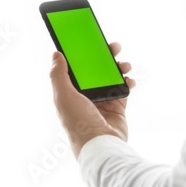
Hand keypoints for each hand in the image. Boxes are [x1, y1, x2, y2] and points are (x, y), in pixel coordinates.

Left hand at [49, 41, 135, 158]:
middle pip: (96, 70)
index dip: (82, 54)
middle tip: (113, 47)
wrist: (101, 146)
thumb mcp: (63, 96)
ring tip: (125, 64)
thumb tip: (56, 54)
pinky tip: (130, 79)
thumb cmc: (78, 123)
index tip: (89, 40)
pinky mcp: (117, 108)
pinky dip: (128, 82)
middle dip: (105, 56)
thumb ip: (58, 75)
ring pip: (112, 77)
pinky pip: (124, 89)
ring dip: (119, 67)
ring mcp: (102, 102)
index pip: (76, 68)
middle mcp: (86, 96)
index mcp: (70, 92)